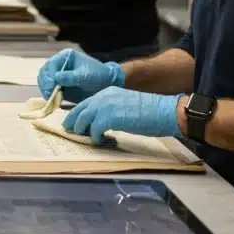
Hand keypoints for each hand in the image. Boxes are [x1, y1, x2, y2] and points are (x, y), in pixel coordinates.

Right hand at [37, 48, 125, 101]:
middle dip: (45, 83)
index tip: (52, 85)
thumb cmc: (99, 75)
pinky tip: (53, 101)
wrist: (107, 85)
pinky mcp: (59, 86)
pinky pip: (49, 90)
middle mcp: (60, 65)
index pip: (51, 64)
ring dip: (45, 90)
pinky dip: (49, 95)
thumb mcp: (86, 76)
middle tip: (49, 94)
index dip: (49, 75)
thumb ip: (71, 77)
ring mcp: (58, 76)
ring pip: (45, 81)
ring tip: (50, 98)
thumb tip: (56, 78)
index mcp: (66, 57)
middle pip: (45, 73)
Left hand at [62, 86, 183, 144]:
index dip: (77, 113)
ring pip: (83, 119)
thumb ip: (111, 109)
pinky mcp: (110, 117)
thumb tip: (100, 122)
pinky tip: (100, 141)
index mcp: (108, 92)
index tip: (72, 122)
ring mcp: (106, 106)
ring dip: (82, 130)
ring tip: (85, 137)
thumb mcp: (125, 105)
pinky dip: (95, 137)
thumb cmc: (149, 111)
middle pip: (80, 110)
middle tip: (69, 130)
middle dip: (72, 121)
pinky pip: (94, 129)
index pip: (86, 103)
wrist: (163, 111)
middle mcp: (104, 96)